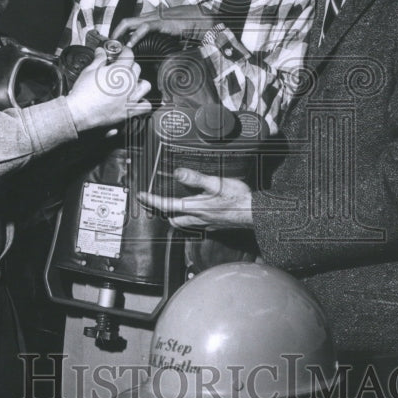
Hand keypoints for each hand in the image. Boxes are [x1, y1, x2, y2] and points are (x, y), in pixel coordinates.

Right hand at [65, 46, 149, 131]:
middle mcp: (129, 83)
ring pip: (145, 85)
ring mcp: (131, 98)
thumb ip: (99, 59)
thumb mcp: (90, 70)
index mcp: (120, 70)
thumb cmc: (84, 92)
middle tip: (120, 68)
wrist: (80, 112)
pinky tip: (137, 101)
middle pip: (137, 68)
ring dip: (139, 83)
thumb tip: (101, 52)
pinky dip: (144, 103)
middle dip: (130, 66)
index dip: (125, 51)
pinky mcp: (130, 111)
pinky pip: (146, 106)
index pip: (129, 54)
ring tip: (131, 84)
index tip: (122, 52)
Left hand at [111, 5, 216, 47]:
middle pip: (126, 22)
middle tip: (109, 46)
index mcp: (153, 19)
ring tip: (115, 46)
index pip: (131, 24)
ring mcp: (156, 18)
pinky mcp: (162, 22)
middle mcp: (151, 17)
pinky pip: (144, 27)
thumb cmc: (190, 27)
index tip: (114, 45)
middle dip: (114, 33)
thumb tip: (156, 56)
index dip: (120, 33)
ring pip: (130, 22)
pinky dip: (135, 36)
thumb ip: (162, 42)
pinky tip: (130, 45)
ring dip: (119, 34)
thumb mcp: (172, 36)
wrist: (204, 20)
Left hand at [137, 169, 253, 229]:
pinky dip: (190, 219)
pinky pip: (196, 225)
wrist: (255, 213)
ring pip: (183, 224)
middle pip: (172, 219)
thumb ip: (195, 178)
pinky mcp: (215, 225)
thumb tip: (177, 173)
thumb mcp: (216, 183)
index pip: (166, 205)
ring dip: (176, 216)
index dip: (151, 200)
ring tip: (172, 206)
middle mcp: (197, 218)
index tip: (141, 195)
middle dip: (162, 211)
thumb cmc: (238, 198)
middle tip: (155, 202)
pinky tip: (196, 211)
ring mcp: (206, 223)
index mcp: (194, 207)